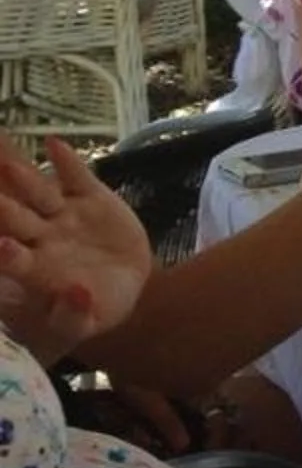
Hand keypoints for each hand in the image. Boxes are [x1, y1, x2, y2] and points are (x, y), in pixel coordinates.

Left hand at [0, 138, 155, 359]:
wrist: (124, 280)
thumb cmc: (96, 307)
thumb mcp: (86, 322)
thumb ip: (74, 316)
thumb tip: (76, 294)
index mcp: (34, 269)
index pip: (14, 260)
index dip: (8, 255)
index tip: (4, 248)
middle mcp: (41, 238)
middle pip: (16, 220)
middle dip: (1, 209)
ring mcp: (62, 215)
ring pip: (39, 194)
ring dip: (23, 179)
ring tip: (8, 165)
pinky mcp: (89, 197)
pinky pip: (76, 177)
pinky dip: (66, 161)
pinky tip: (54, 144)